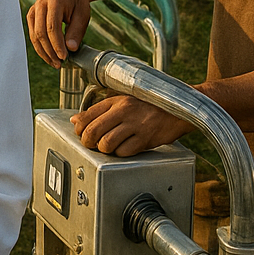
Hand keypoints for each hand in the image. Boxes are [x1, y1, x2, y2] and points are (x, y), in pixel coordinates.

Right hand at [27, 0, 91, 66]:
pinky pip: (33, 34)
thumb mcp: (83, 15)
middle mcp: (41, 3)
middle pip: (40, 32)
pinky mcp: (31, 16)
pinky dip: (40, 47)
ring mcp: (34, 9)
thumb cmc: (78, 2)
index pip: (52, 27)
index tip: (64, 57)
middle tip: (59, 63)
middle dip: (49, 51)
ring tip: (54, 63)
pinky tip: (49, 55)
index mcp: (55, 0)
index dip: (57, 44)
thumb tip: (70, 48)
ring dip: (43, 52)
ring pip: (34, 35)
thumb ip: (76, 31)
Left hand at [70, 95, 192, 156]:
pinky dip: (120, 154)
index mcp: (115, 101)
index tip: (81, 134)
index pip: (87, 116)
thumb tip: (75, 120)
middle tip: (91, 145)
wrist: (178, 108)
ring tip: (108, 147)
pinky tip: (124, 148)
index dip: (79, 129)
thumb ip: (99, 110)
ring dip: (104, 149)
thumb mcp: (122, 101)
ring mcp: (135, 125)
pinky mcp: (146, 139)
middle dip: (88, 142)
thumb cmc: (148, 105)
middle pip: (93, 131)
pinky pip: (124, 152)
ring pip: (107, 143)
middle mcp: (123, 111)